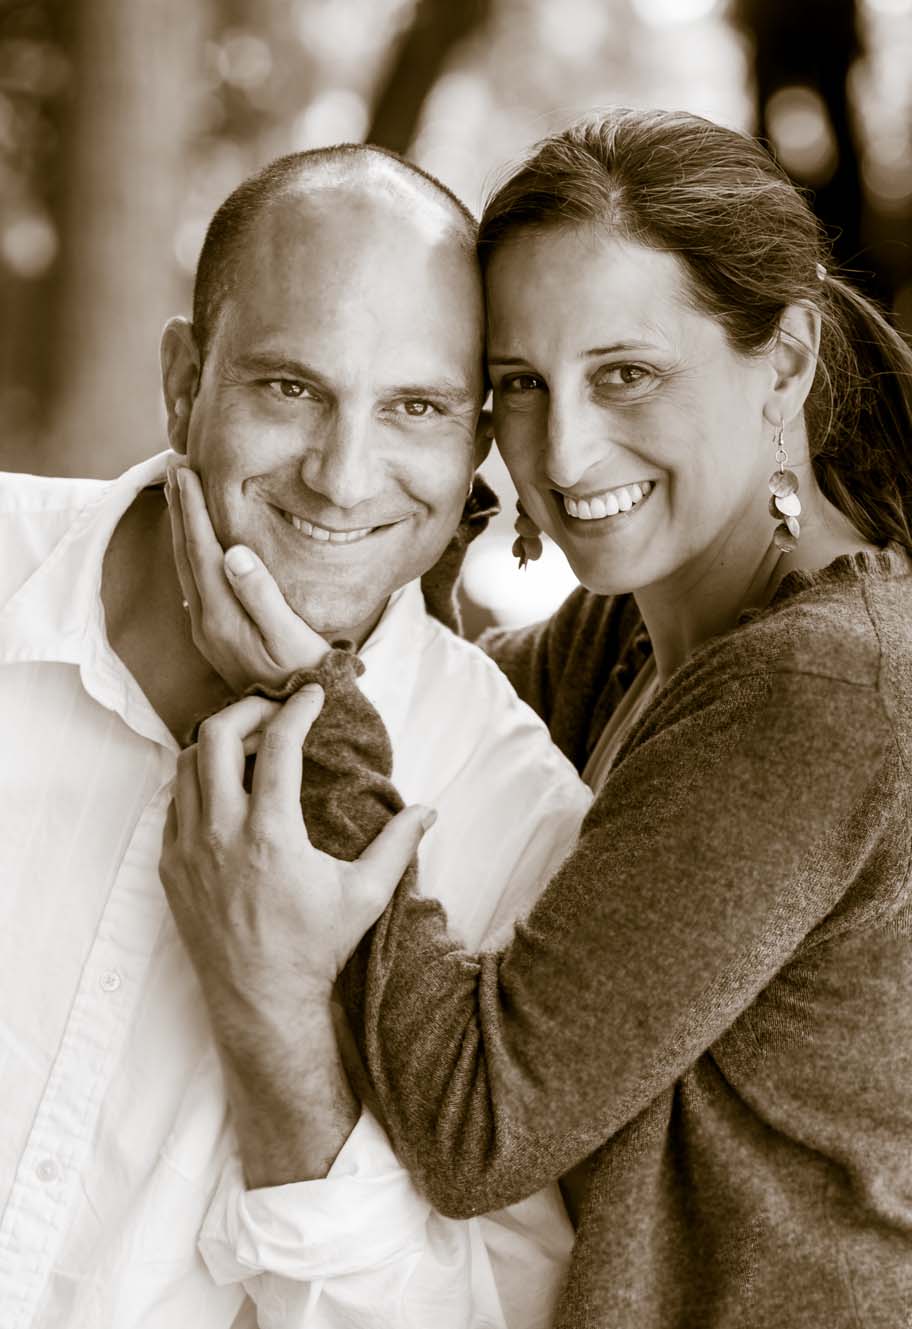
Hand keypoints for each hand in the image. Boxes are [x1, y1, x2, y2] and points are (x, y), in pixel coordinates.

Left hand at [159, 687, 433, 1006]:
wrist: (261, 1000)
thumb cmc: (316, 948)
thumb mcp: (365, 895)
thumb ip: (399, 845)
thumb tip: (429, 810)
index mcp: (271, 834)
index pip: (280, 745)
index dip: (298, 708)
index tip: (312, 695)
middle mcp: (221, 833)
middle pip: (216, 736)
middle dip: (247, 709)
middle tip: (274, 711)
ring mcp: (188, 849)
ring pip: (187, 764)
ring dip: (219, 743)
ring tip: (253, 745)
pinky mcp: (171, 866)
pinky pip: (173, 802)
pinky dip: (197, 781)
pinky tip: (226, 789)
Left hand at [166, 464, 327, 692]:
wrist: (300, 723)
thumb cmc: (306, 675)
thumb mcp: (292, 636)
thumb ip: (262, 595)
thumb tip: (234, 552)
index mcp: (223, 616)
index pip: (202, 550)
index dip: (194, 508)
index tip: (186, 470)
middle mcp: (205, 622)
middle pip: (185, 554)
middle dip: (181, 508)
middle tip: (174, 465)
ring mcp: (206, 630)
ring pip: (185, 568)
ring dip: (182, 527)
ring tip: (180, 492)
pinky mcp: (214, 635)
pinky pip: (193, 582)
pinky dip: (189, 552)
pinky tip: (193, 542)